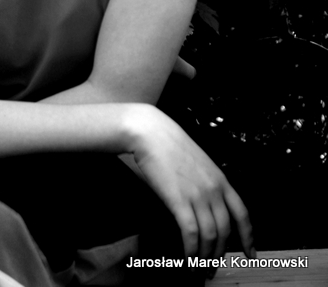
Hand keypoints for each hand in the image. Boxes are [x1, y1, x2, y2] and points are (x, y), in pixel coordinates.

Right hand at [130, 105, 254, 261]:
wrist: (152, 133)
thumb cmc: (169, 144)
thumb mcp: (197, 163)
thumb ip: (205, 184)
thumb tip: (205, 208)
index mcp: (220, 179)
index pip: (242, 214)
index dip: (248, 237)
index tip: (250, 252)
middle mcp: (213, 189)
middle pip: (226, 230)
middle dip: (220, 253)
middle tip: (213, 266)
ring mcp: (198, 195)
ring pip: (210, 236)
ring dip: (205, 257)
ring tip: (199, 267)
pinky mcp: (179, 201)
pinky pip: (191, 234)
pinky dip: (191, 251)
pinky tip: (188, 258)